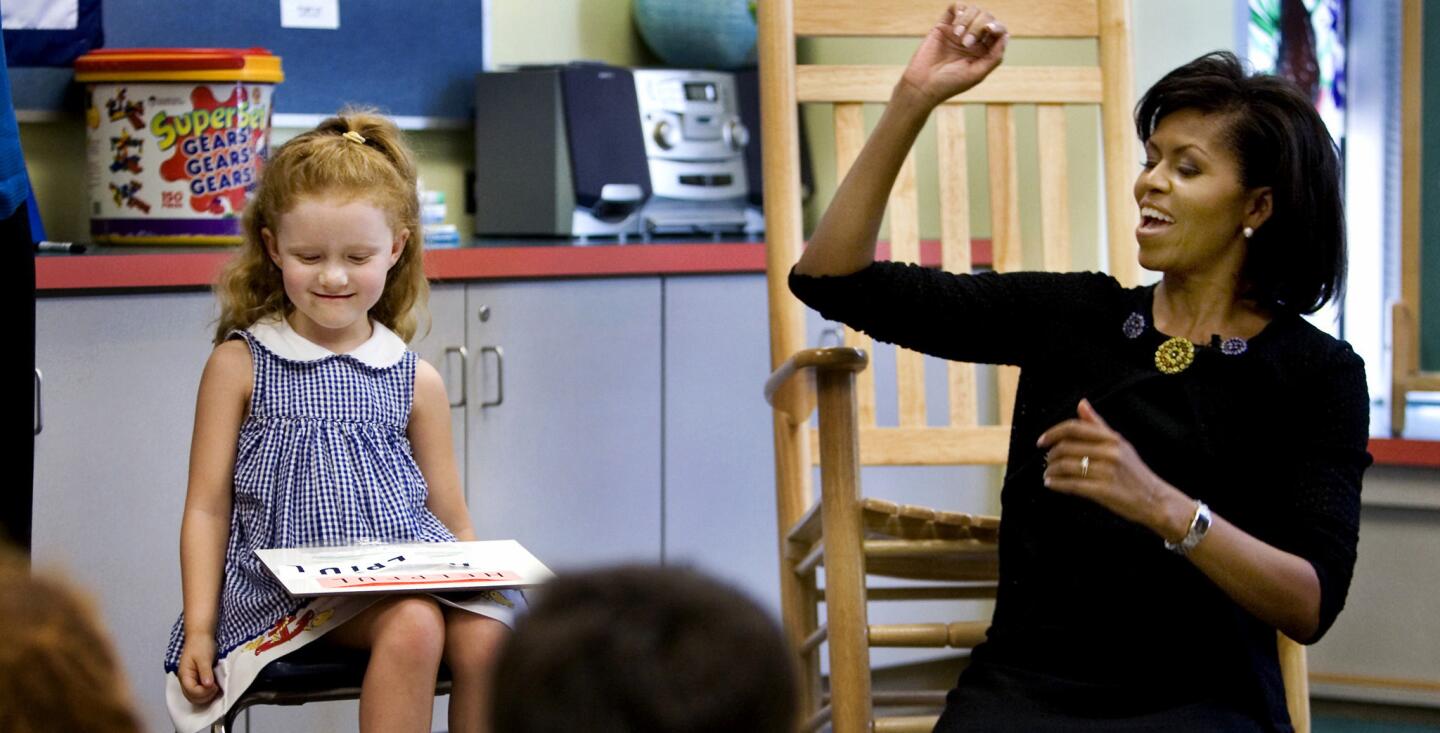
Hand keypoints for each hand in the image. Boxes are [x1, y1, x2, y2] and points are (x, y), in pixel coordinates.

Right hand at [178, 635, 220, 704]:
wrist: (201, 636)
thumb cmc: (200, 644)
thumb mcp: (204, 658)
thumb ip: (205, 672)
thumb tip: (207, 685)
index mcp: (184, 675)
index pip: (191, 692)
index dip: (203, 692)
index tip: (215, 686)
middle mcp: (185, 680)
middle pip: (192, 697)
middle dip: (205, 696)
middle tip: (216, 688)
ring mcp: (190, 680)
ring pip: (195, 696)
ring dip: (206, 695)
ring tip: (216, 687)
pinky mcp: (196, 679)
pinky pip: (199, 691)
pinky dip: (207, 692)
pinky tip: (215, 686)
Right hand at [897, 3, 1008, 108]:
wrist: (923, 84)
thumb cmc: (950, 83)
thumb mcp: (977, 74)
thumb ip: (995, 56)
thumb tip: (1006, 35)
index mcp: (984, 51)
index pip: (998, 31)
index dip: (997, 26)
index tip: (989, 29)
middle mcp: (973, 39)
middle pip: (986, 17)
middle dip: (979, 26)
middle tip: (966, 43)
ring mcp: (959, 31)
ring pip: (973, 10)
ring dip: (968, 20)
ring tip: (957, 36)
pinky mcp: (944, 25)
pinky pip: (956, 7)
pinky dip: (960, 10)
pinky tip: (955, 25)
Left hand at [1037, 399, 1177, 534]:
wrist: (1154, 499)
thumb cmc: (1134, 472)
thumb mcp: (1120, 443)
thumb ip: (1098, 424)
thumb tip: (1081, 403)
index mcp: (1111, 438)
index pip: (1074, 428)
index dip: (1053, 433)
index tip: (1042, 441)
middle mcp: (1109, 452)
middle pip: (1066, 447)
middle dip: (1050, 455)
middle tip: (1047, 460)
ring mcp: (1106, 471)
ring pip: (1065, 466)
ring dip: (1051, 470)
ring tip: (1048, 474)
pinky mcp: (1103, 490)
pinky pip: (1071, 484)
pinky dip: (1056, 484)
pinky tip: (1051, 484)